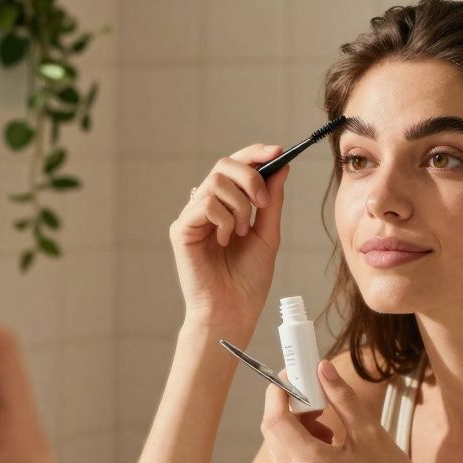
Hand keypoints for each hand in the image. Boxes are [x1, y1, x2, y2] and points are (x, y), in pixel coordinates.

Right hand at [170, 144, 289, 331]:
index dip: (255, 154)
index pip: (236, 167)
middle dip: (250, 176)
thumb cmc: (248, 281)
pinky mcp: (181, 229)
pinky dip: (223, 218)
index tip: (279, 151)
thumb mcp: (268, 235)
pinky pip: (205, 202)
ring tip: (242, 231)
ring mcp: (192, 217)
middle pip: (224, 165)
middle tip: (263, 202)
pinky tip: (224, 240)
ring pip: (216, 182)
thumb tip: (281, 166)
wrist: (233, 311)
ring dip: (239, 205)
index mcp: (226, 206)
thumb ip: (271, 201)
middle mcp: (206, 207)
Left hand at [260, 360, 441, 462]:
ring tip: (328, 421)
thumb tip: (321, 368)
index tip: (295, 374)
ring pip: (278, 448)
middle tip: (316, 394)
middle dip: (289, 407)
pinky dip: (299, 446)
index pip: (275, 419)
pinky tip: (327, 443)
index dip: (280, 392)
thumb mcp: (370, 433)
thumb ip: (341, 397)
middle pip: (273, 432)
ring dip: (295, 427)